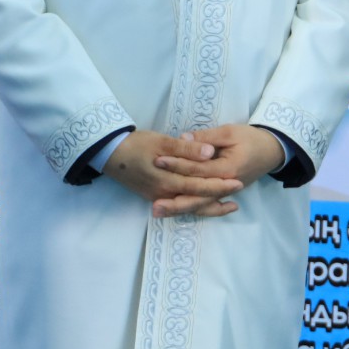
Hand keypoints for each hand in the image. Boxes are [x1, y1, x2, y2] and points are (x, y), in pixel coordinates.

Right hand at [103, 129, 243, 218]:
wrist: (108, 153)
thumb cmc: (135, 144)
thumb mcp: (161, 142)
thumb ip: (186, 149)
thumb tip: (209, 153)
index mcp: (167, 180)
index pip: (199, 185)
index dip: (219, 184)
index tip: (238, 180)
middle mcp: (164, 194)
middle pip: (197, 200)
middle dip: (219, 197)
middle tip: (239, 191)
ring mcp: (159, 197)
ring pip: (190, 206)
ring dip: (210, 206)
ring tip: (230, 205)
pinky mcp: (155, 196)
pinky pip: (181, 204)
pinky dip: (196, 205)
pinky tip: (206, 202)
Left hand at [153, 124, 286, 205]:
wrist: (272, 151)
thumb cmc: (251, 138)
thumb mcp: (229, 132)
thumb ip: (206, 138)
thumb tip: (183, 139)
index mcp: (228, 169)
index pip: (198, 170)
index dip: (177, 165)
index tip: (158, 161)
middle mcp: (226, 185)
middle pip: (197, 196)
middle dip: (175, 201)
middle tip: (153, 204)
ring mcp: (225, 192)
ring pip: (200, 204)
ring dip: (179, 209)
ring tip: (158, 211)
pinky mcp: (224, 193)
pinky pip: (206, 205)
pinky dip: (192, 209)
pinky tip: (175, 213)